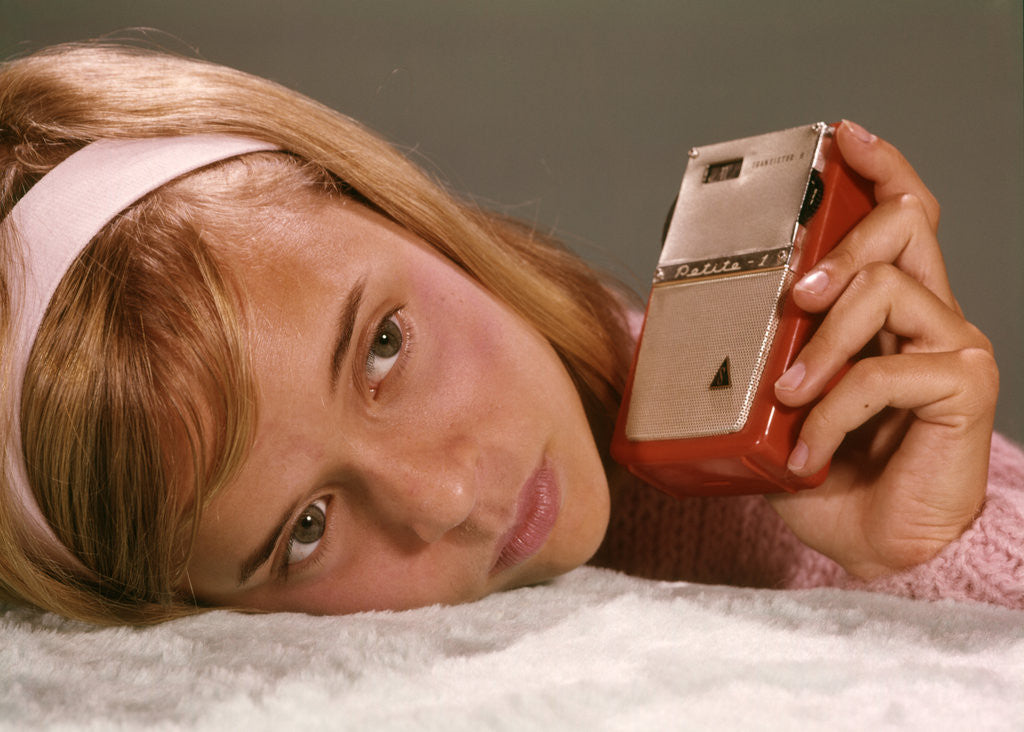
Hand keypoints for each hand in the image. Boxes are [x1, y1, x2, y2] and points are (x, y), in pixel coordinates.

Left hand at [766, 120, 998, 579]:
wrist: (869, 545)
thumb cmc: (828, 473)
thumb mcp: (779, 404)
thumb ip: (762, 358)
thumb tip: (681, 333)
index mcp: (889, 311)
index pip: (902, 218)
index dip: (880, 170)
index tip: (844, 141)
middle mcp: (928, 316)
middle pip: (904, 225)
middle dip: (838, 247)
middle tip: (793, 297)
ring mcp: (950, 347)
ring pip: (884, 291)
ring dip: (820, 345)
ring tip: (788, 397)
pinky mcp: (962, 387)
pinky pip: (884, 371)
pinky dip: (833, 410)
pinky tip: (810, 449)